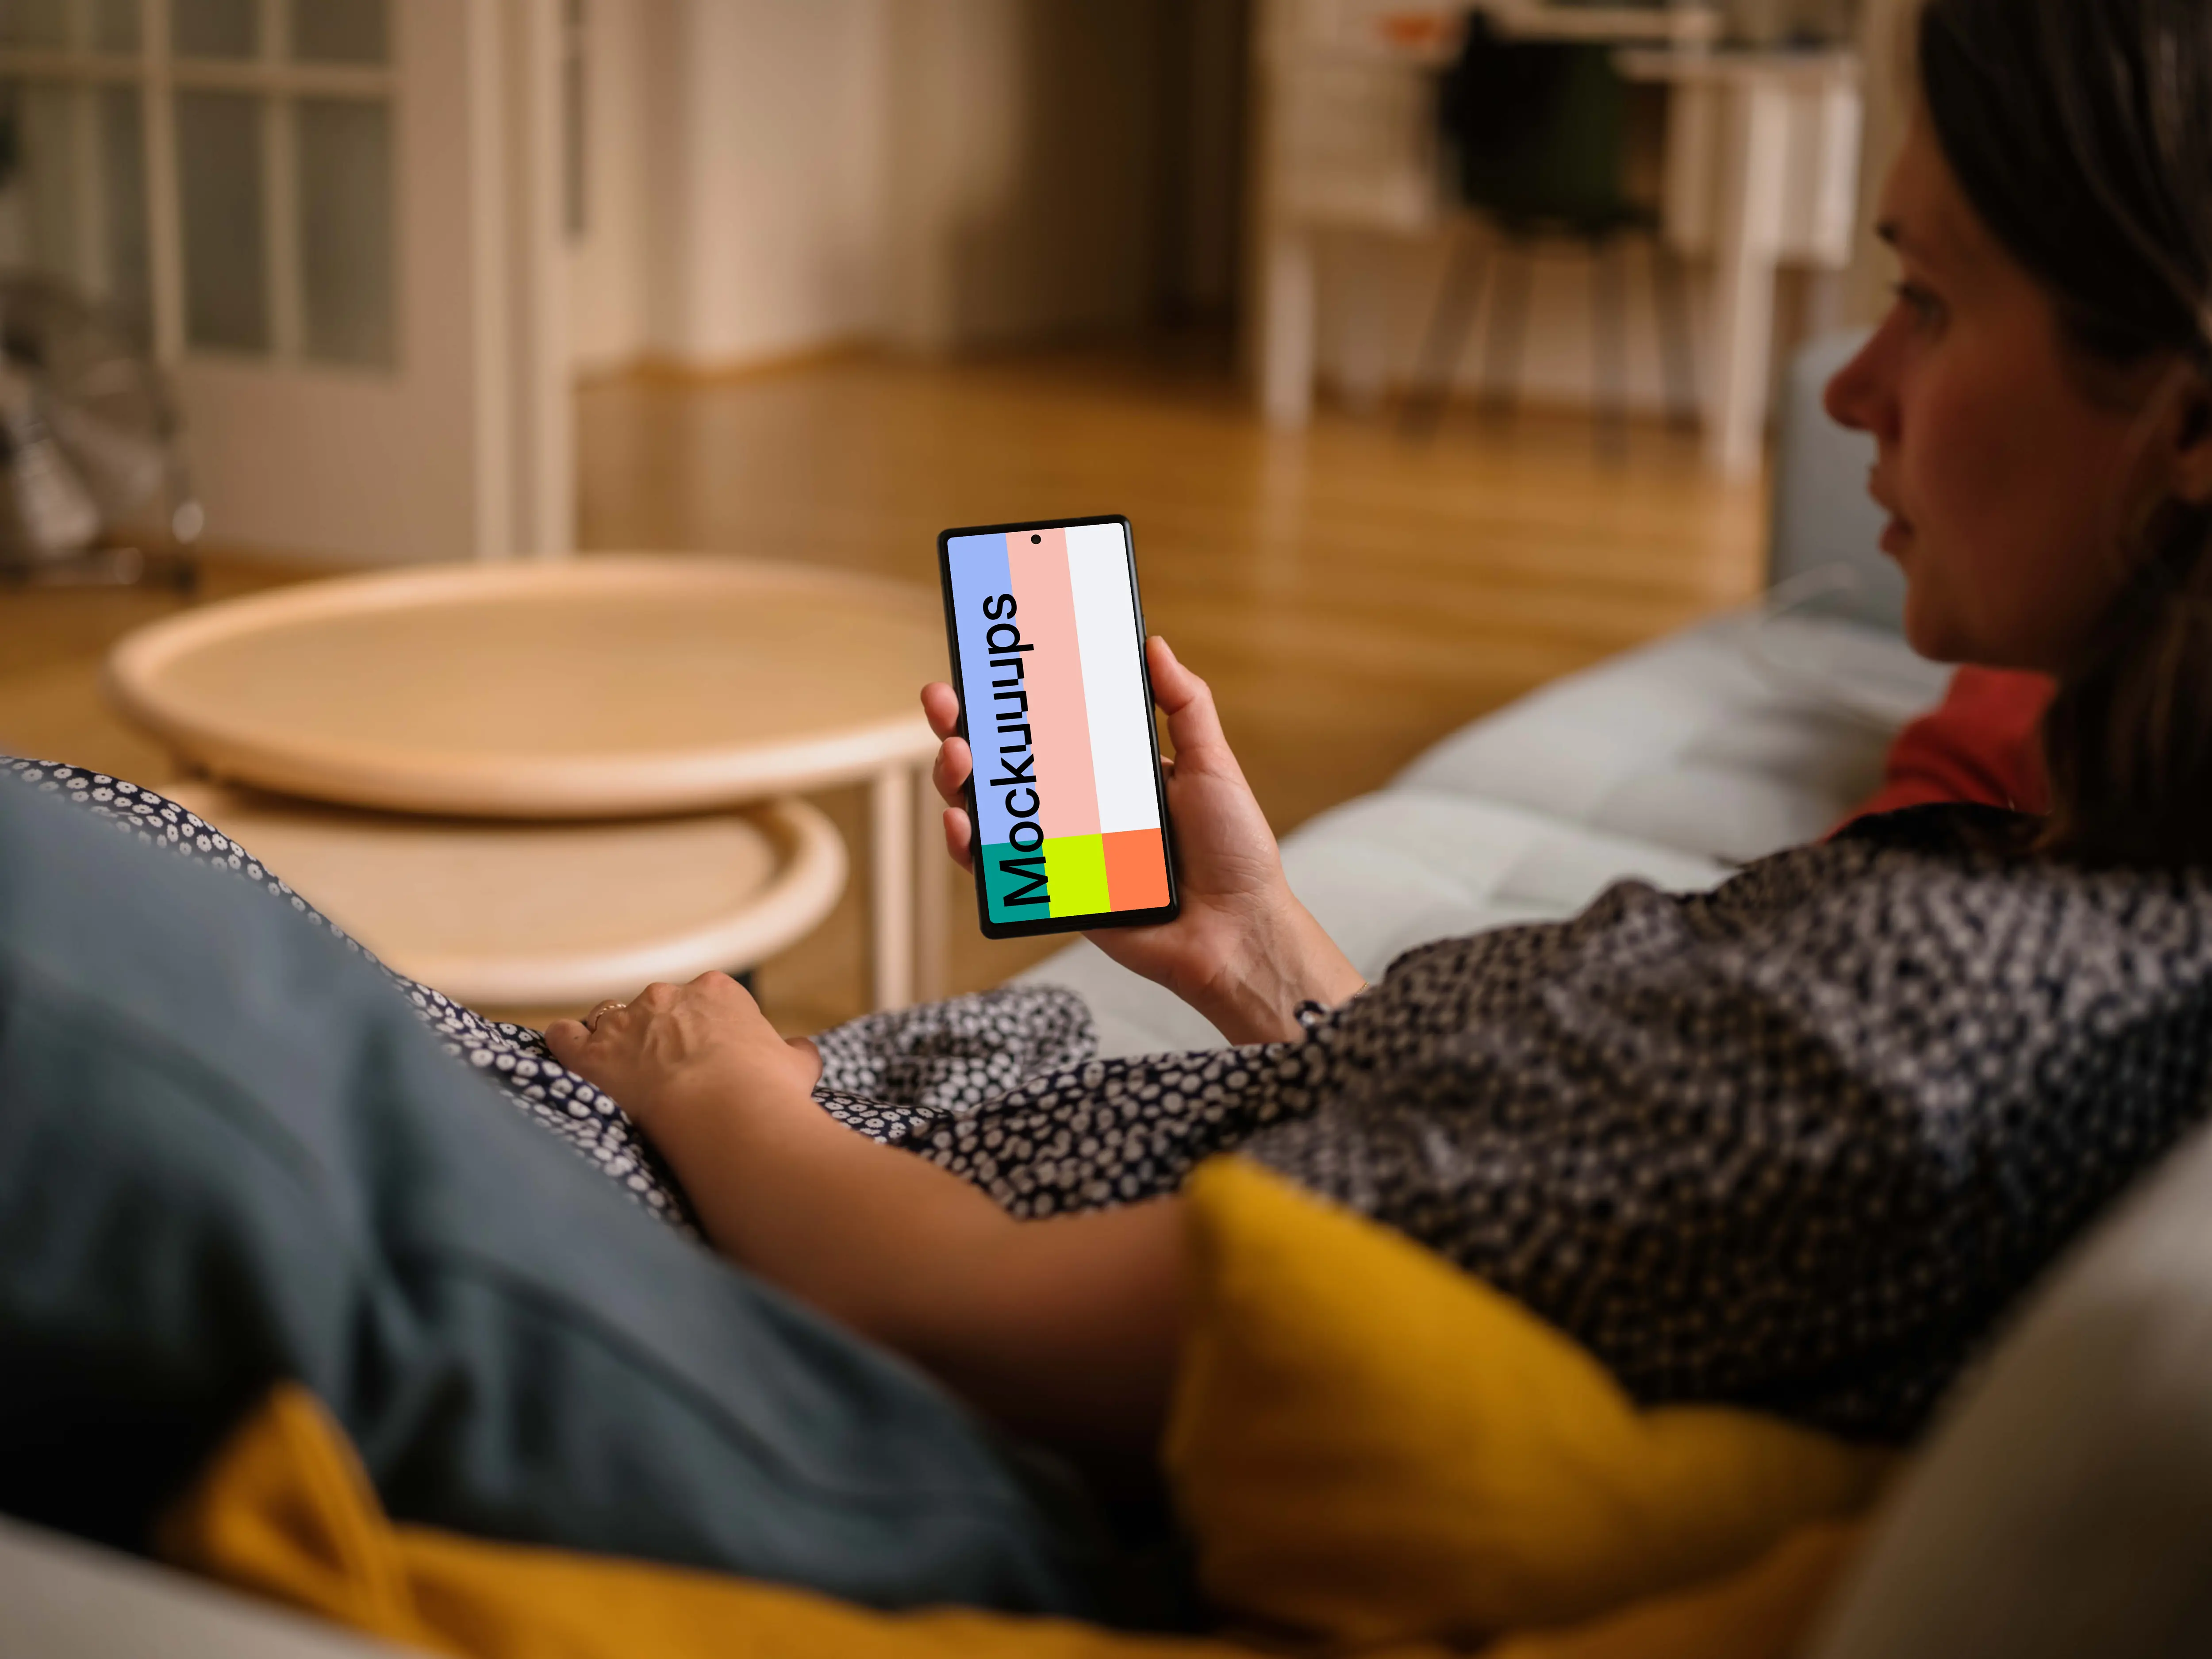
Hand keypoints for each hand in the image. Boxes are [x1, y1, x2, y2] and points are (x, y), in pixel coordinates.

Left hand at [544, 974, 821, 1135]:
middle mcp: (667, 996)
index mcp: (718, 992)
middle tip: (671, 1076)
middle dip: (659, 1036)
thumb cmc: (767, 1092)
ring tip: (623, 1074)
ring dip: (614, 1041)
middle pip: (655, 1008)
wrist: (727, 1115)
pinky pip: (563, 1037)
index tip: (710, 1061)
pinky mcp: (590, 1053)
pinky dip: (565, 1046)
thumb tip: (799, 1050)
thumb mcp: (797, 1067)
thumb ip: (794, 1052)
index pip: (703, 1000)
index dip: (704, 1032)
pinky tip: (571, 1062)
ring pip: (608, 1018)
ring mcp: (625, 1022)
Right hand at [921, 638, 1361, 1042]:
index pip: (1049, 725)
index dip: (1012, 699)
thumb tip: (1154, 645)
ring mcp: (1063, 850)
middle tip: (945, 700)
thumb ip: (1185, 706)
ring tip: (956, 754)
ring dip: (958, 778)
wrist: (1237, 932)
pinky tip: (959, 822)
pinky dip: (969, 845)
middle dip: (964, 727)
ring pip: (991, 810)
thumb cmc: (1234, 852)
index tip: (987, 665)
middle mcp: (1080, 808)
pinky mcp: (1055, 893)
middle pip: (1006, 763)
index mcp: (1111, 772)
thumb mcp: (1212, 766)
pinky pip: (998, 868)